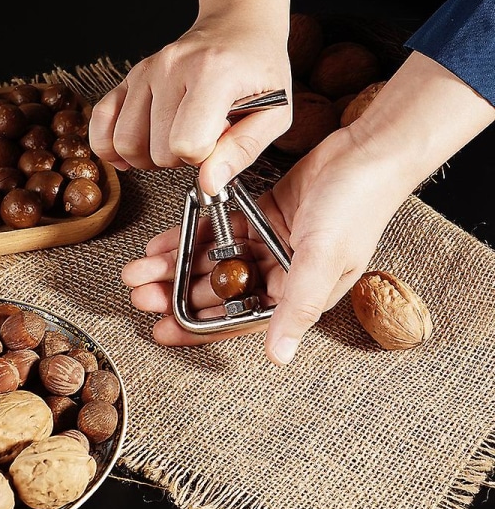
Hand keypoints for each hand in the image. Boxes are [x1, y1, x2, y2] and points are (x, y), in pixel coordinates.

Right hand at [88, 11, 291, 194]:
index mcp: (213, 74)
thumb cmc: (258, 69)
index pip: (187, 145)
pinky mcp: (129, 77)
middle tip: (201, 140)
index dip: (203, 159)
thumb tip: (209, 184)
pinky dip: (111, 146)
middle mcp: (172, 68)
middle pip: (157, 151)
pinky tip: (135, 149)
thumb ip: (241, 151)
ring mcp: (146, 71)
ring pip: (126, 143)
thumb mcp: (273, 114)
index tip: (217, 145)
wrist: (238, 26)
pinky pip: (101, 122)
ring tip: (174, 141)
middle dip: (180, 160)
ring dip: (149, 156)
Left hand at [121, 125, 412, 364]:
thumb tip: (278, 357)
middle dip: (176, 293)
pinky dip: (191, 236)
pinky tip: (162, 242)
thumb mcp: (324, 259)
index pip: (237, 320)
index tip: (160, 330)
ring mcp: (268, 246)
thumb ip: (297, 307)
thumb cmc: (356, 206)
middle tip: (139, 291)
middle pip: (217, 292)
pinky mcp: (260, 218)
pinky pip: (219, 232)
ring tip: (140, 267)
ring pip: (213, 262)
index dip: (197, 328)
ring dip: (177, 265)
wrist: (369, 151)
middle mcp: (279, 275)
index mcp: (295, 295)